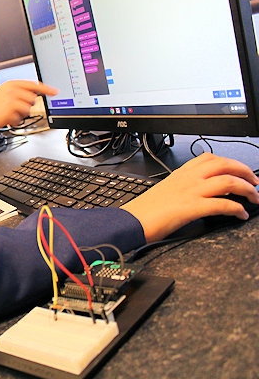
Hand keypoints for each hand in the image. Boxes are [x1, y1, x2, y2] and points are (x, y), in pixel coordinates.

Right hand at [0, 80, 57, 129]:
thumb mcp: (4, 92)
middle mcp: (13, 90)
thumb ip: (19, 91)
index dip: (46, 89)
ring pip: (28, 109)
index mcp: (12, 84)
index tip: (55, 91)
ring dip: (21, 115)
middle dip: (27, 106)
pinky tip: (6, 119)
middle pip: (33, 99)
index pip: (33, 85)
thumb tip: (34, 95)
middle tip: (15, 108)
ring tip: (9, 114)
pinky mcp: (10, 111)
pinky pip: (20, 119)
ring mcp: (12, 100)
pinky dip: (14, 121)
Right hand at [121, 153, 258, 242]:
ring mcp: (190, 192)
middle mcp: (187, 179)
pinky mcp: (192, 208)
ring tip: (254, 198)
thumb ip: (182, 186)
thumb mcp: (164, 190)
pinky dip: (237, 209)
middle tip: (255, 183)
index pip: (210, 158)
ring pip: (228, 182)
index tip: (240, 171)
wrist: (131, 221)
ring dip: (247, 189)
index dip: (231, 162)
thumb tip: (199, 192)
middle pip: (224, 165)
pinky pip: (222, 205)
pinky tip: (241, 215)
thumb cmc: (145, 210)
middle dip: (246, 173)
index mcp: (180, 173)